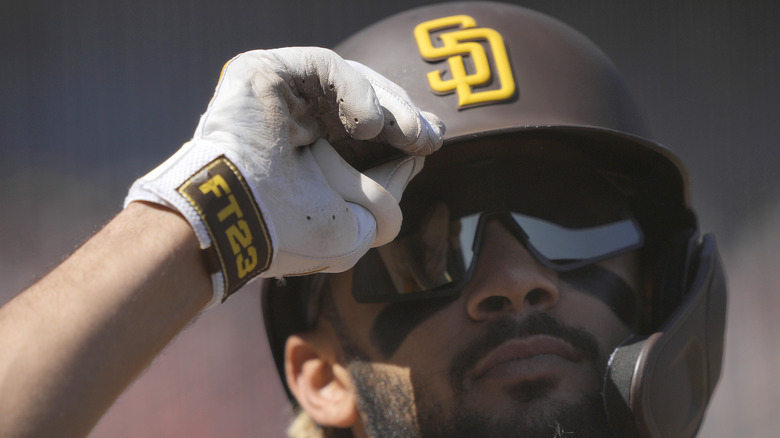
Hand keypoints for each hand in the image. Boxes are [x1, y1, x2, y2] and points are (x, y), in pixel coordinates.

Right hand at [124, 47, 443, 305]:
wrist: (235, 218)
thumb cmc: (291, 232)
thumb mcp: (356, 230)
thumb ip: (389, 196)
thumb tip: (414, 159)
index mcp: (311, 157)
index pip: (362, 132)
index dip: (401, 130)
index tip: (432, 140)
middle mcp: (295, 123)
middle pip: (361, 102)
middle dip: (402, 117)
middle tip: (429, 136)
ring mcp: (280, 97)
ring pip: (349, 83)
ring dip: (389, 108)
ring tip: (411, 135)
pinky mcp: (266, 72)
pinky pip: (325, 66)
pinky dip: (357, 92)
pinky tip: (372, 124)